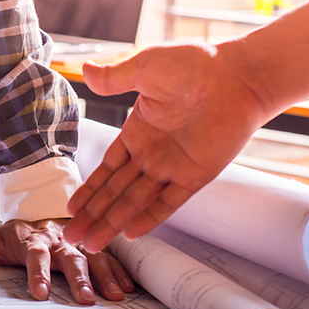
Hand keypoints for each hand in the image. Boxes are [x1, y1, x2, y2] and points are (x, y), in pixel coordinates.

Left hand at [0, 218, 134, 303]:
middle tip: (85, 299)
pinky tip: (127, 287)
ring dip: (104, 276)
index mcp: (31, 239)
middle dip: (78, 278)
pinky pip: (108, 257)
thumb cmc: (13, 234)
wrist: (35, 211)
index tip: (40, 293)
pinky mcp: (90, 246)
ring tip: (113, 296)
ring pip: (93, 257)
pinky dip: (118, 271)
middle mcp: (57, 239)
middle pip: (69, 257)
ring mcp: (76, 242)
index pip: (35, 255)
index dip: (38, 273)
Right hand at [63, 43, 274, 250]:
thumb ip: (114, 78)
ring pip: (135, 201)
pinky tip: (130, 233)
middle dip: (93, 215)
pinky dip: (150, 217)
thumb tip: (86, 69)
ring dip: (112, 222)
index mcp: (138, 131)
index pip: (107, 168)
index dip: (89, 189)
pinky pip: (169, 201)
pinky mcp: (195, 174)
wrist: (237, 74)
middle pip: (115, 192)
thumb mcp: (144, 67)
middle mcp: (153, 153)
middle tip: (70, 237)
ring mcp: (173, 166)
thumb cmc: (195, 64)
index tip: (71, 207)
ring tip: (92, 244)